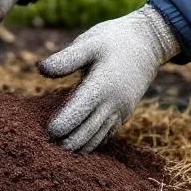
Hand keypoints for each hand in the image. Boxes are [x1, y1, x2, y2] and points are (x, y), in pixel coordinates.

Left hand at [39, 5, 179, 152]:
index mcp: (102, 86)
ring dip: (79, 146)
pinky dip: (92, 142)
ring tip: (58, 150)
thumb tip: (40, 69)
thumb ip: (66, 58)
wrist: (149, 42)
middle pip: (87, 133)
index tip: (46, 132)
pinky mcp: (124, 114)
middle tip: (46, 146)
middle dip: (67, 142)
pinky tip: (78, 145)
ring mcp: (121, 111)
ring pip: (97, 138)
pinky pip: (107, 134)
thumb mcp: (89, 42)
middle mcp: (113, 103)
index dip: (62, 126)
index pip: (78, 114)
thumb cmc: (114, 39)